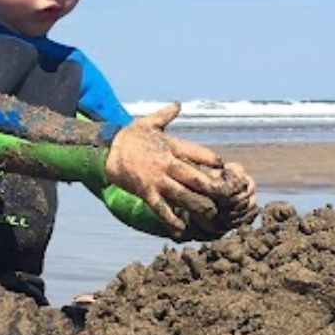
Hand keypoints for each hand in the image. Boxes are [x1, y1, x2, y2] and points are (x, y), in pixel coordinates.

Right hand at [106, 103, 257, 237]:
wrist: (106, 150)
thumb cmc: (129, 136)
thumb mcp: (148, 122)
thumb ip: (166, 114)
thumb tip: (178, 104)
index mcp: (172, 146)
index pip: (200, 153)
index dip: (213, 160)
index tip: (224, 167)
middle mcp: (167, 164)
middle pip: (196, 178)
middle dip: (213, 188)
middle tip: (228, 197)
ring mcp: (157, 180)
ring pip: (183, 196)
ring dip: (199, 207)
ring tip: (212, 216)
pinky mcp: (146, 193)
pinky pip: (161, 210)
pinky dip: (172, 221)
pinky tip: (182, 230)